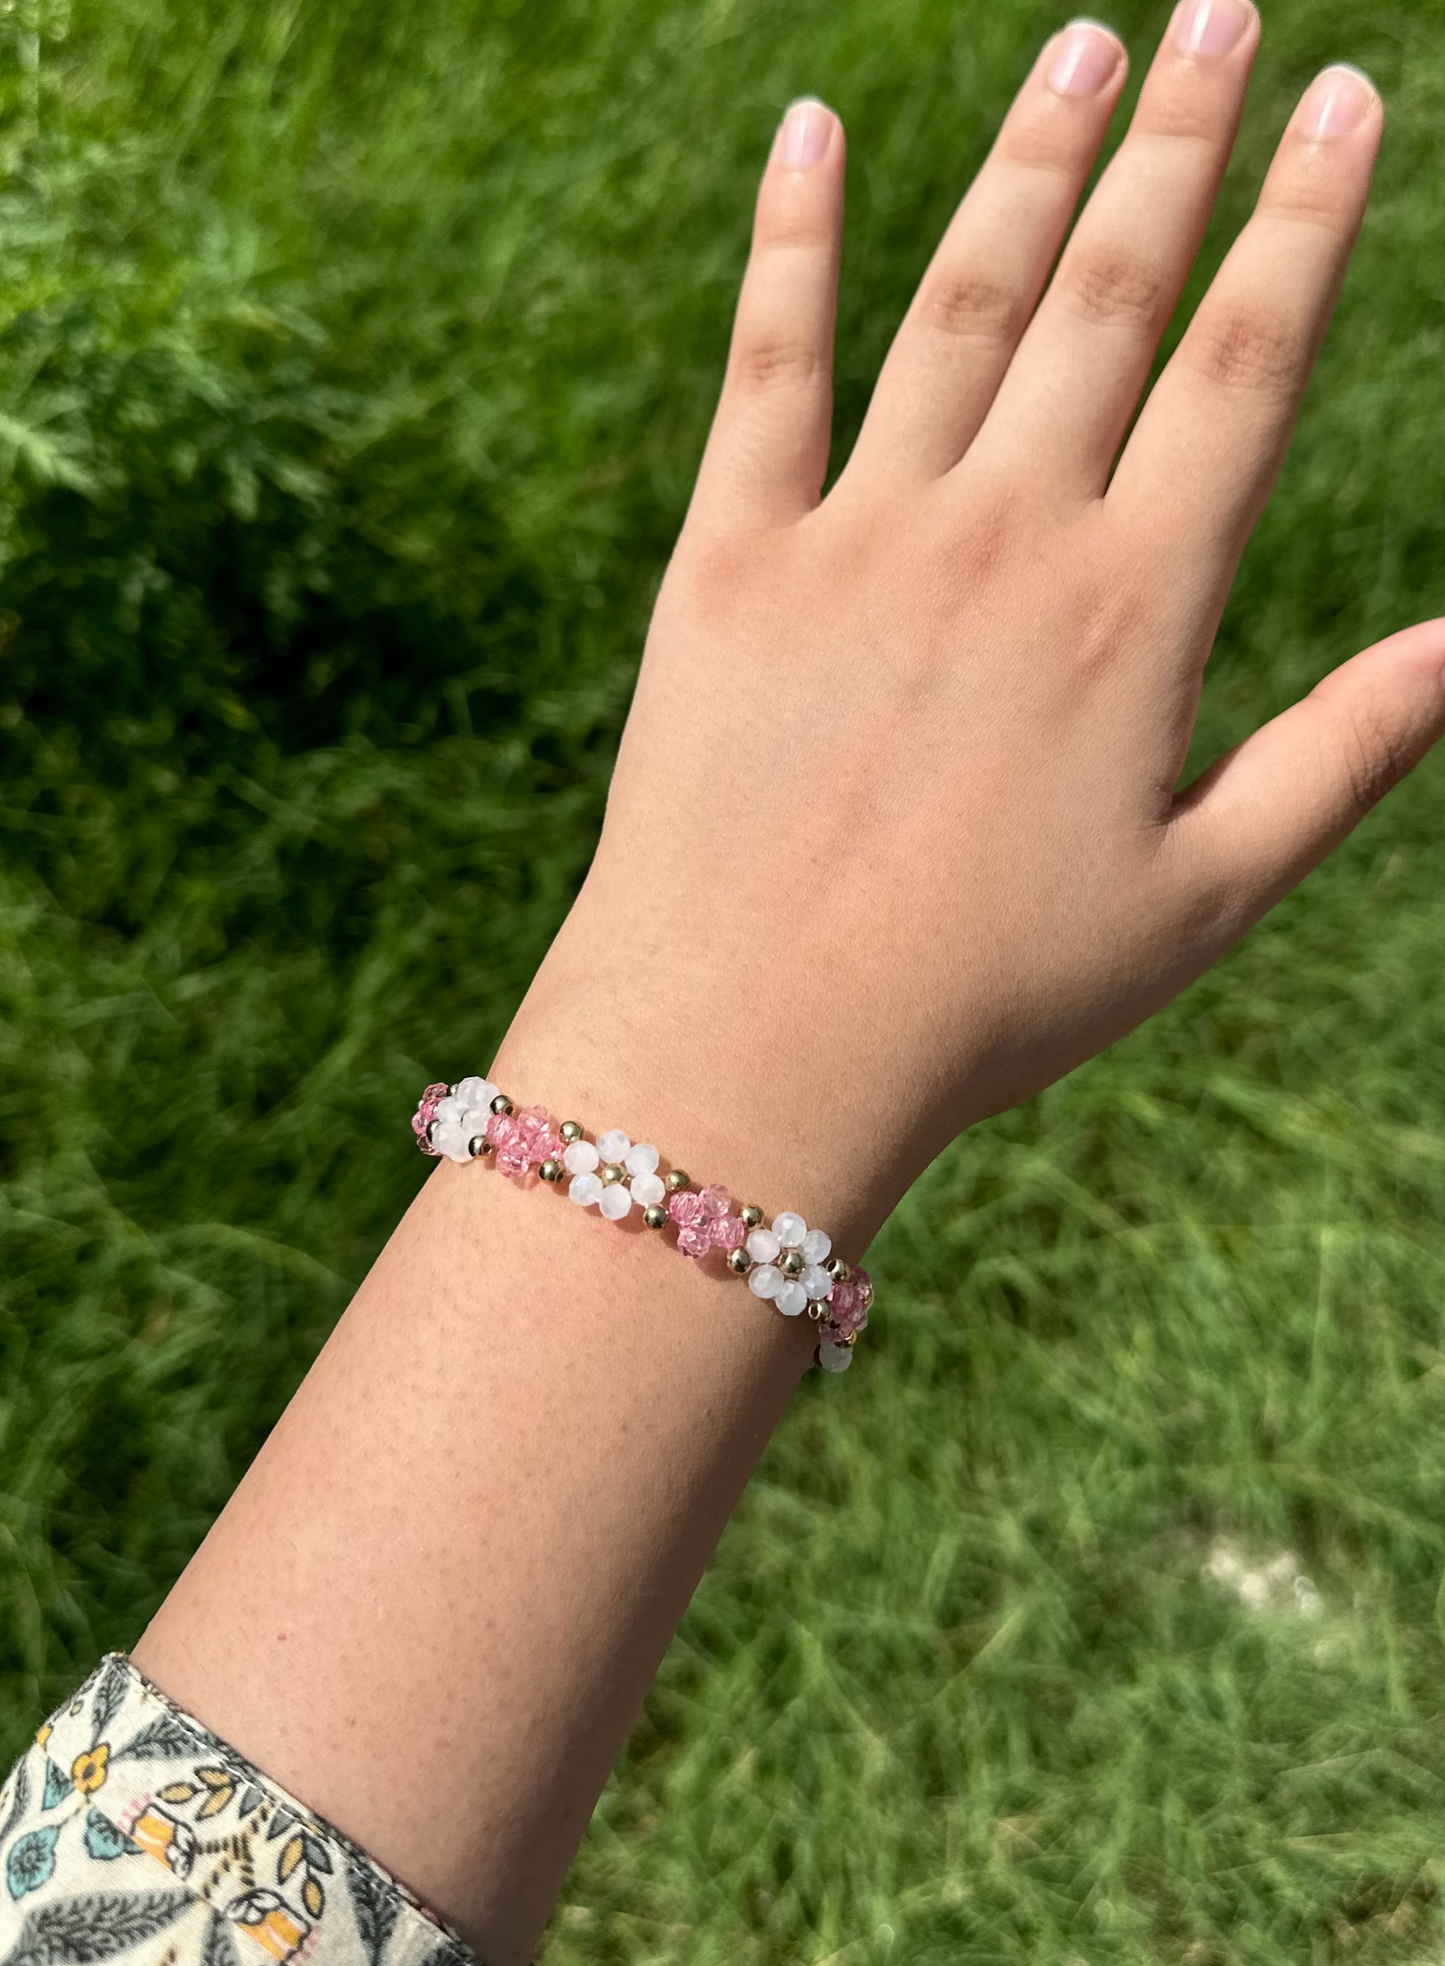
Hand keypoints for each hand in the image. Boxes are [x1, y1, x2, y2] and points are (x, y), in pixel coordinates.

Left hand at [500, 3, 1444, 1245]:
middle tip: (1222, 11)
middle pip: (1113, 295)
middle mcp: (1004, 537)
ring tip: (1087, 50)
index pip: (1246, 364)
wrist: (757, 1042)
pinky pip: (765, 370)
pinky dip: (790, 245)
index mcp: (1137, 609)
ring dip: (1030, 164)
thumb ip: (1345, 755)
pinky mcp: (728, 563)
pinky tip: (809, 132)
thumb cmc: (991, 995)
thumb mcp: (1202, 896)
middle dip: (1181, 142)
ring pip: (960, 303)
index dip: (1306, 219)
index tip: (1347, 96)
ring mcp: (859, 536)